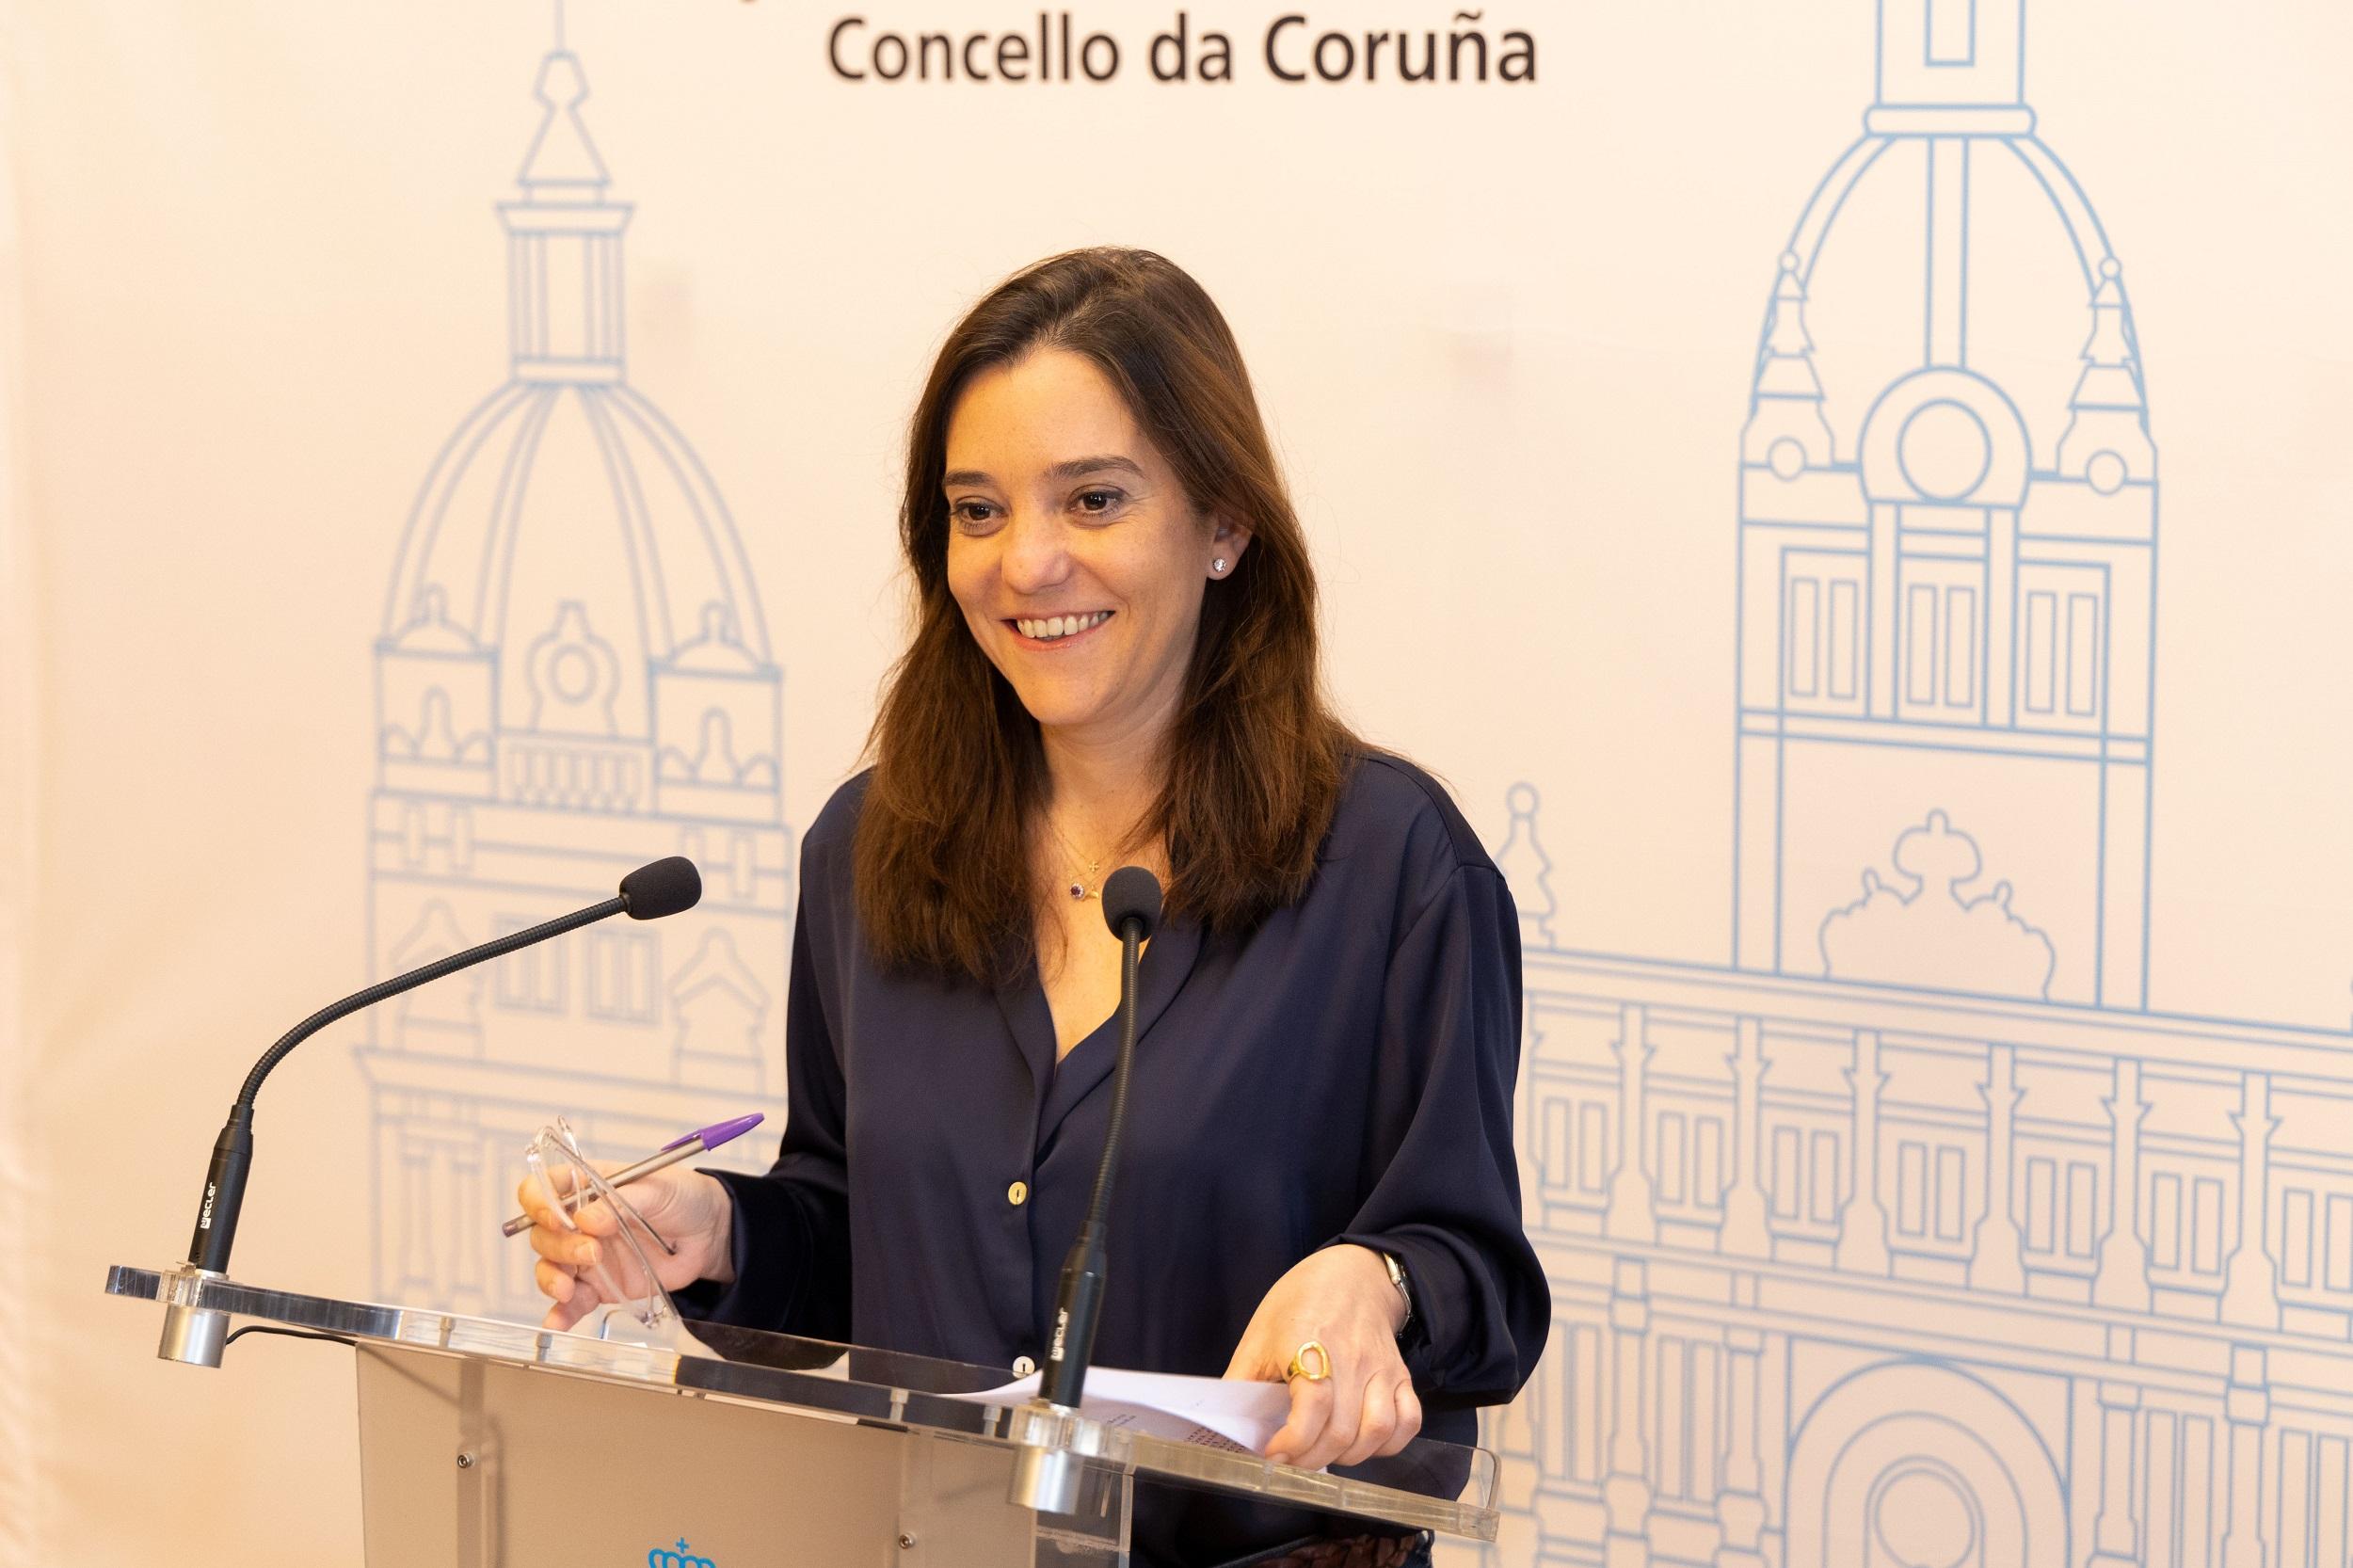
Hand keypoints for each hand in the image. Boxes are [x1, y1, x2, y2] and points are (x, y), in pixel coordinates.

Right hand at [515, 1163, 734, 1331]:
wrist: (708, 1234)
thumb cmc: (682, 1198)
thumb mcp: (658, 1188)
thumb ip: (622, 1201)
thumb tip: (587, 1218)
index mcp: (587, 1186)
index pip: (543, 1188)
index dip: (539, 1202)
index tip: (555, 1217)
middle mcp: (578, 1221)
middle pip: (542, 1234)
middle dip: (560, 1245)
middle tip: (593, 1251)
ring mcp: (586, 1256)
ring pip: (549, 1268)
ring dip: (552, 1279)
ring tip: (571, 1288)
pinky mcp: (598, 1285)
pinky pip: (571, 1302)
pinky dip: (561, 1313)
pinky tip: (558, 1323)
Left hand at [1224, 1244, 1420, 1469]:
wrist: (1352, 1274)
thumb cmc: (1300, 1303)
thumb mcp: (1259, 1336)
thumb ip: (1241, 1380)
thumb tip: (1225, 1425)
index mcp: (1310, 1344)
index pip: (1313, 1406)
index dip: (1293, 1441)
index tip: (1274, 1453)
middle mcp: (1351, 1359)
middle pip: (1342, 1430)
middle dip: (1311, 1459)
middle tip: (1291, 1461)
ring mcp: (1381, 1369)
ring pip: (1377, 1431)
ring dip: (1348, 1457)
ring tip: (1324, 1452)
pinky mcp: (1401, 1375)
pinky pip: (1408, 1421)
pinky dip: (1390, 1444)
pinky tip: (1363, 1443)